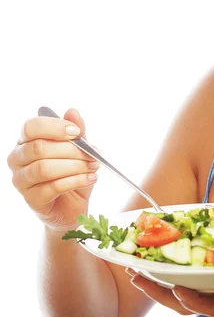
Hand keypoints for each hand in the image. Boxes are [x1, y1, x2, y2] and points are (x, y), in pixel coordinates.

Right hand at [7, 108, 99, 230]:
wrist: (72, 206)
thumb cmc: (72, 173)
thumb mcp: (79, 150)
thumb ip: (76, 132)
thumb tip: (72, 111)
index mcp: (26, 142)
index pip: (31, 127)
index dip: (54, 127)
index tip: (77, 132)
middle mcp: (18, 159)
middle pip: (40, 148)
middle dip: (72, 150)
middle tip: (93, 154)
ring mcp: (21, 181)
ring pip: (44, 168)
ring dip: (75, 166)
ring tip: (93, 167)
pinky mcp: (31, 199)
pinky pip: (52, 187)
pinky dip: (76, 181)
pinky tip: (91, 178)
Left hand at [126, 262, 213, 316]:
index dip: (196, 298)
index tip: (178, 288)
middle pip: (190, 300)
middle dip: (162, 290)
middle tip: (136, 274)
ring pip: (186, 291)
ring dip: (160, 282)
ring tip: (136, 267)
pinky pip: (194, 277)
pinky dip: (174, 270)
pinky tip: (159, 256)